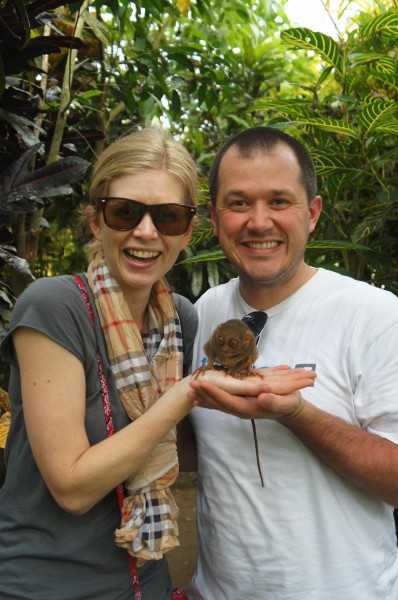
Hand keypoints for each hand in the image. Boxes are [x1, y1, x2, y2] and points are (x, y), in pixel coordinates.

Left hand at [188, 366, 315, 419]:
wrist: (289, 408)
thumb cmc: (288, 403)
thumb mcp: (287, 401)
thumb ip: (275, 401)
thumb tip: (262, 398)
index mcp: (251, 409)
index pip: (229, 402)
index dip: (215, 393)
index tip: (203, 384)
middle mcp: (242, 410)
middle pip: (219, 404)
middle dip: (205, 394)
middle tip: (190, 384)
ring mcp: (239, 407)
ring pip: (218, 404)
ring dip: (204, 397)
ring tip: (189, 390)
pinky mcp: (239, 403)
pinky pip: (221, 403)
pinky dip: (209, 399)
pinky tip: (198, 397)